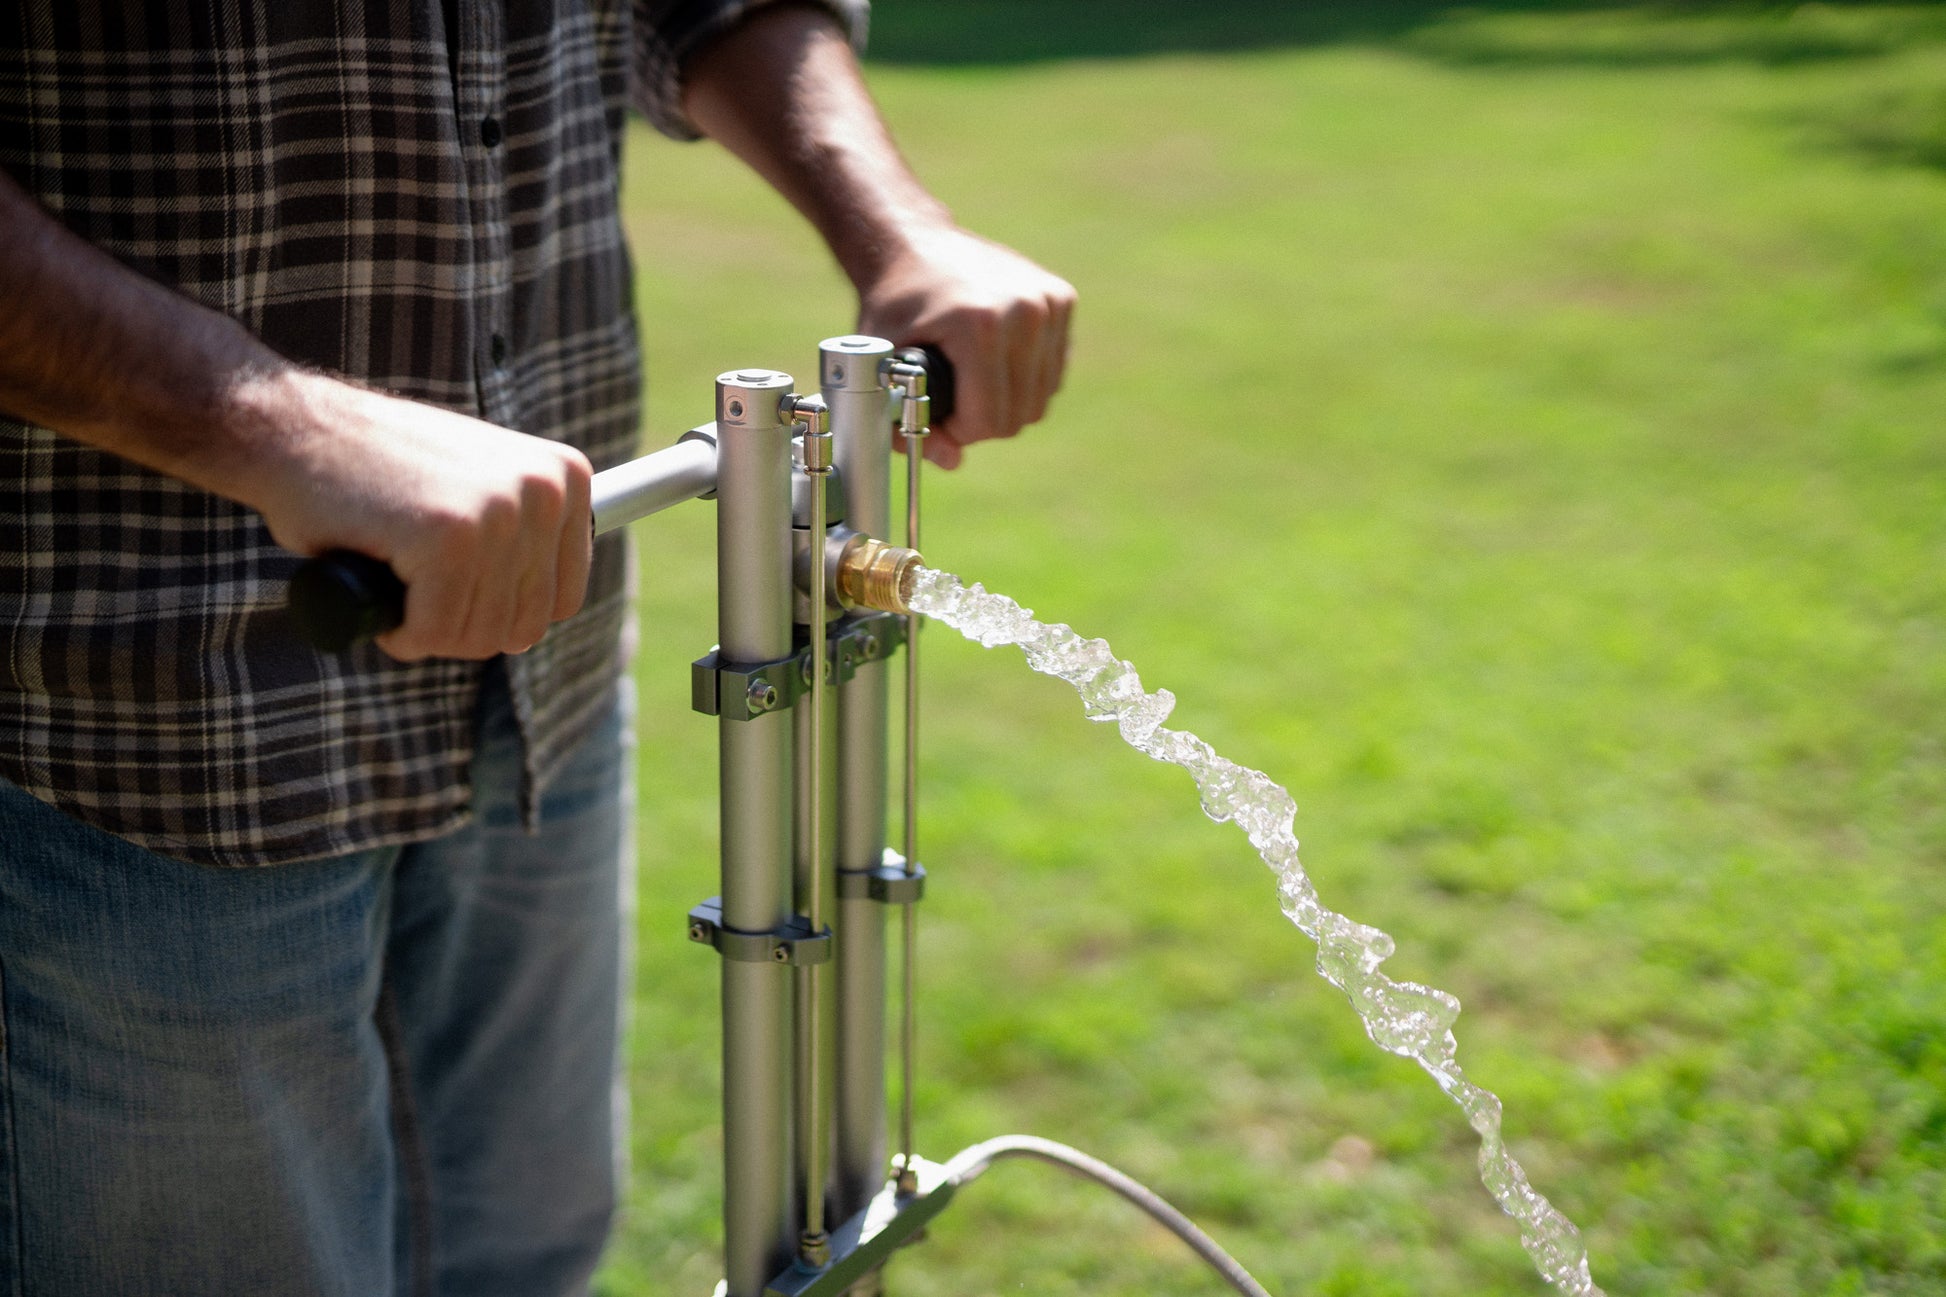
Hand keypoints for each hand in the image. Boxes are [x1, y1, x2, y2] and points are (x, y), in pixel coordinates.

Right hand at [235, 370, 592, 661]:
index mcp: (566, 476)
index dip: (496, 611)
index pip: (560, 601)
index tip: (449, 582)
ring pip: (480, 635)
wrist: (288, 425)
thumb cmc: (377, 470)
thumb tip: (550, 615)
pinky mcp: (449, 538)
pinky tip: (375, 582)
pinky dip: (398, 631)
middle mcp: (547, 490)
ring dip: (426, 629)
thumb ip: (525, 537)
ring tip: (393, 571)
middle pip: (524, 626)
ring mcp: (501, 512)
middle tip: (412, 584)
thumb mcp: (479, 485)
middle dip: (460, 626)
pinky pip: (434, 632)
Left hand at [859, 225, 1074, 469]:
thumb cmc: (893, 307)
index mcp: (979, 324)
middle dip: (983, 420)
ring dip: (1007, 401)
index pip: (989, 419)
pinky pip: (1053, 371)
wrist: (914, 243)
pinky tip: (996, 358)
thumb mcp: (883, 366)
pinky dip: (1026, 378)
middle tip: (952, 396)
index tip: (936, 411)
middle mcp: (1024, 309)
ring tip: (971, 378)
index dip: (959, 431)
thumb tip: (950, 461)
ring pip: (1042, 398)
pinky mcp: (1062, 297)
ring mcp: (1048, 301)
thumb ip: (906, 421)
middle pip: (1020, 414)